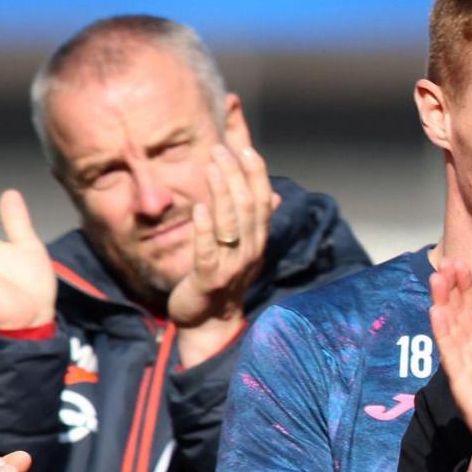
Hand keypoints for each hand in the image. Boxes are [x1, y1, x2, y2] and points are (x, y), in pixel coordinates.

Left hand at [167, 124, 281, 362]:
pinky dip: (204, 228)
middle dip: (236, 175)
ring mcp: (232, 266)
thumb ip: (253, 220)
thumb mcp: (242, 248)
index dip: (256, 173)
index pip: (262, 200)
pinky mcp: (210, 279)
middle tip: (220, 149)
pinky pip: (208, 250)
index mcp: (258, 240)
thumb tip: (272, 195)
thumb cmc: (222, 281)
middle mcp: (250, 251)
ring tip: (211, 165)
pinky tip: (199, 207)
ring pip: (231, 223)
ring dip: (221, 191)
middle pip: (248, 206)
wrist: (209, 324)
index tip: (245, 147)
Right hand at [426, 260, 471, 471]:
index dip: (467, 288)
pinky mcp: (462, 382)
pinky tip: (436, 313)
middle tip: (447, 261)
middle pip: (460, 314)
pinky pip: (451, 354)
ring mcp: (467, 365)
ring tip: (437, 278)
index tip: (461, 263)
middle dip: (453, 288)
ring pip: (452, 328)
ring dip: (443, 303)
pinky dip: (443, 333)